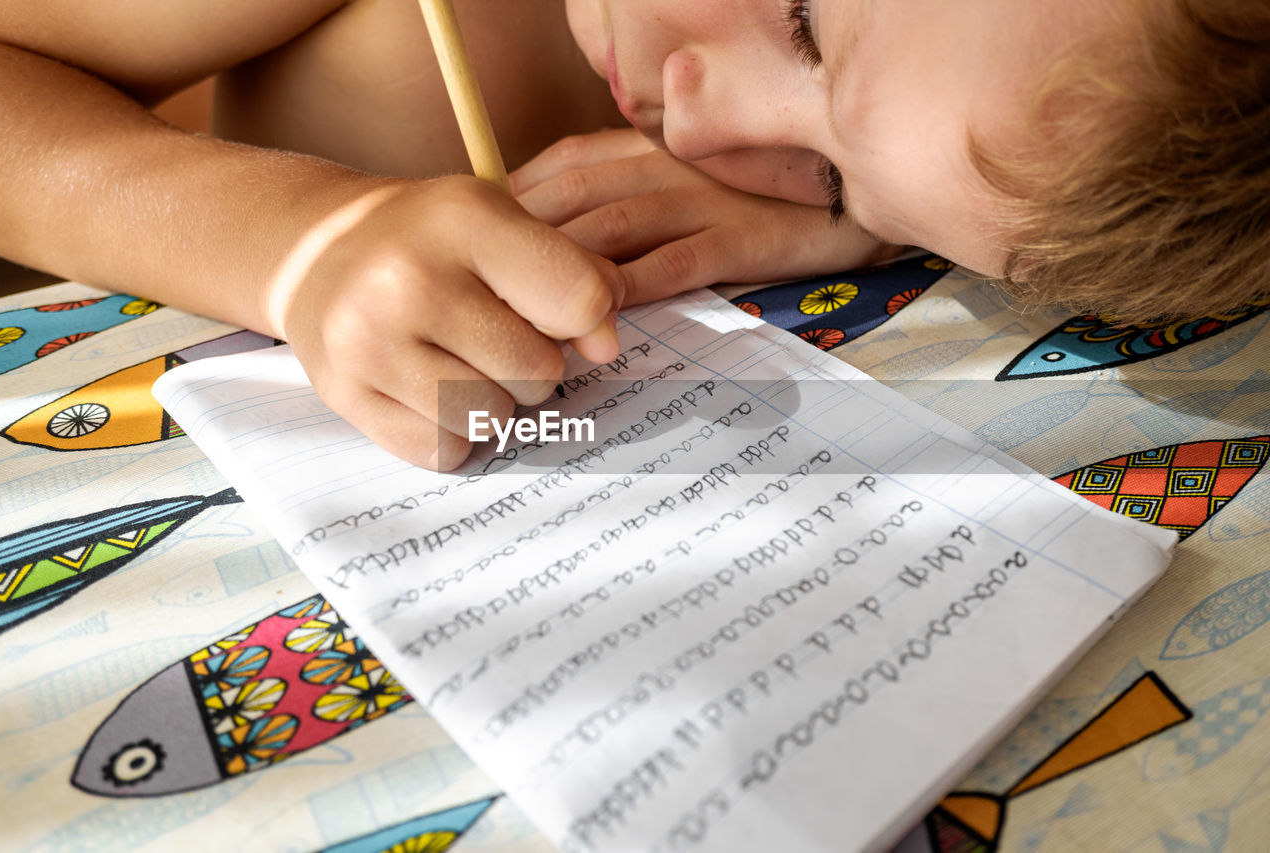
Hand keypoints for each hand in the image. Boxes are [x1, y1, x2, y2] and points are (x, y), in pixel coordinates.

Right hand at [272, 175, 624, 470]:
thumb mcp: (503, 225)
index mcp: (463, 218)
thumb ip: (574, 277)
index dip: (587, 318)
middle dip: (531, 363)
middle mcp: (409, 278)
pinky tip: (425, 386)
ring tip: (458, 360)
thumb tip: (605, 348)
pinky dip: (448, 432)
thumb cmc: (429, 240)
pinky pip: (443, 450)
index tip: (558, 313)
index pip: (578, 301)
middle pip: (539, 372)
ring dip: (491, 402)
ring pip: (492, 419)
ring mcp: (368, 341)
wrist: (313, 248)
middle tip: (491, 334)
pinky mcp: (344, 395)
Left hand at [512, 128, 897, 304]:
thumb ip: (622, 194)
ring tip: (524, 314)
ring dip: (563, 272)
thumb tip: (553, 233)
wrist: (844, 197)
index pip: (559, 167)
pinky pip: (675, 261)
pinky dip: (631, 287)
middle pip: (572, 198)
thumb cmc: (750, 197)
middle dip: (519, 244)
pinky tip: (600, 314)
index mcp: (644, 146)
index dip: (512, 205)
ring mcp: (701, 199)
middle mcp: (664, 165)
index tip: (474, 246)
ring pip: (614, 229)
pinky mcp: (738, 237)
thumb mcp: (679, 180)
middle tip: (480, 290)